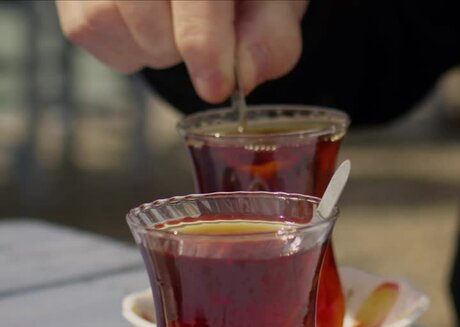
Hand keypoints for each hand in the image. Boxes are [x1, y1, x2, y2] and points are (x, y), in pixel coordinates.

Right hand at [55, 0, 307, 102]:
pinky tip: (146, 29)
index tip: (216, 88)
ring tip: (172, 28)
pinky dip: (122, 48)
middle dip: (178, 48)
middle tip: (201, 38)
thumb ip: (271, 36)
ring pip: (105, 19)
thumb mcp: (275, 4)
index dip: (204, 44)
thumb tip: (244, 76)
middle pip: (145, 13)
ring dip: (149, 49)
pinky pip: (86, 28)